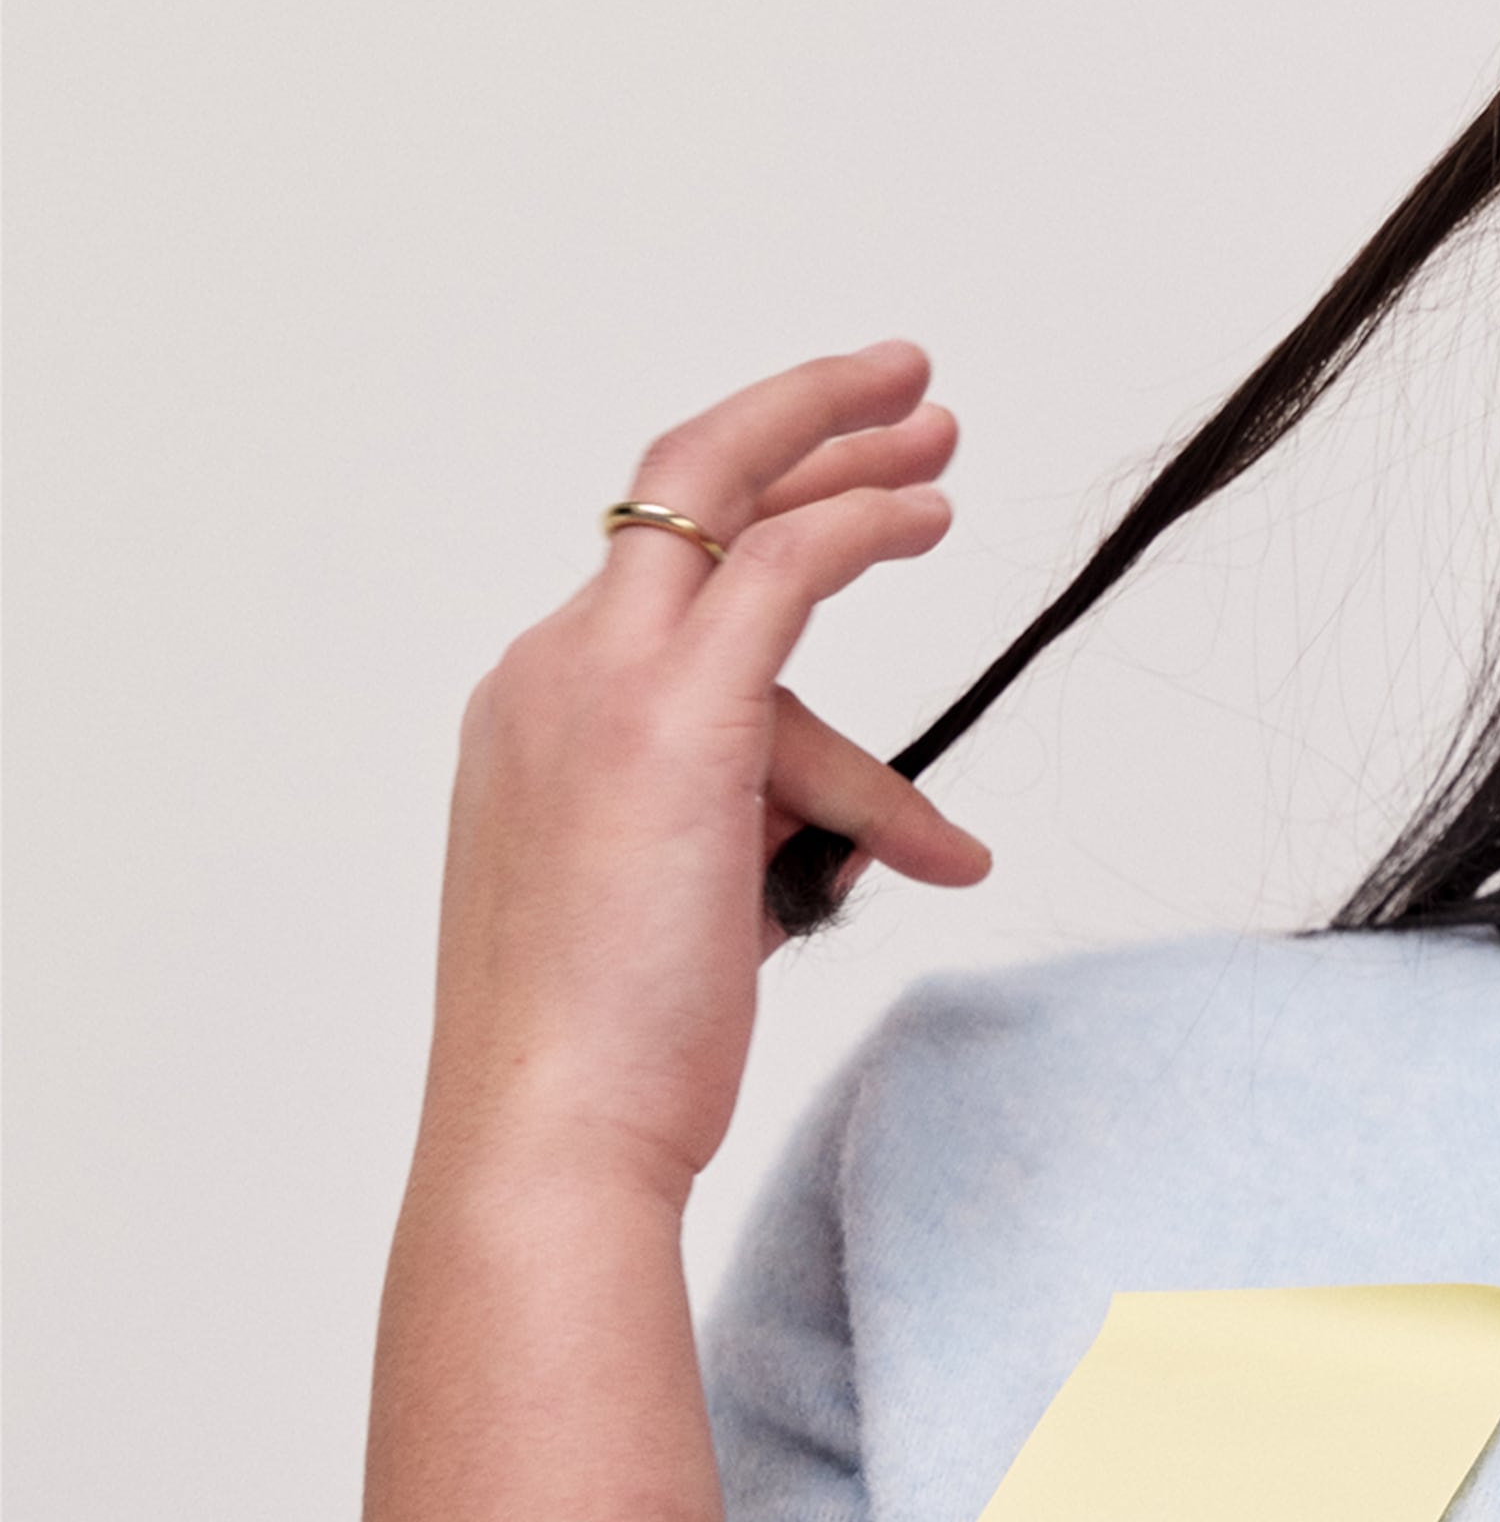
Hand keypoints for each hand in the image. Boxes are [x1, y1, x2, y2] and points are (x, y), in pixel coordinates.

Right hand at [418, 342, 981, 1206]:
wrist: (552, 1130)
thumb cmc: (615, 1056)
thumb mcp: (693, 910)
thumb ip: (763, 832)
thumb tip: (889, 825)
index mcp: (536, 711)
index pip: (663, 589)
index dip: (763, 527)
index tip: (850, 496)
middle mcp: (550, 672)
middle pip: (676, 496)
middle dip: (796, 426)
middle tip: (904, 391)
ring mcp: (597, 685)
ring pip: (724, 503)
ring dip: (844, 457)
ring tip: (941, 436)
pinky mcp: (673, 722)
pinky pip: (779, 571)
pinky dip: (859, 526)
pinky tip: (928, 517)